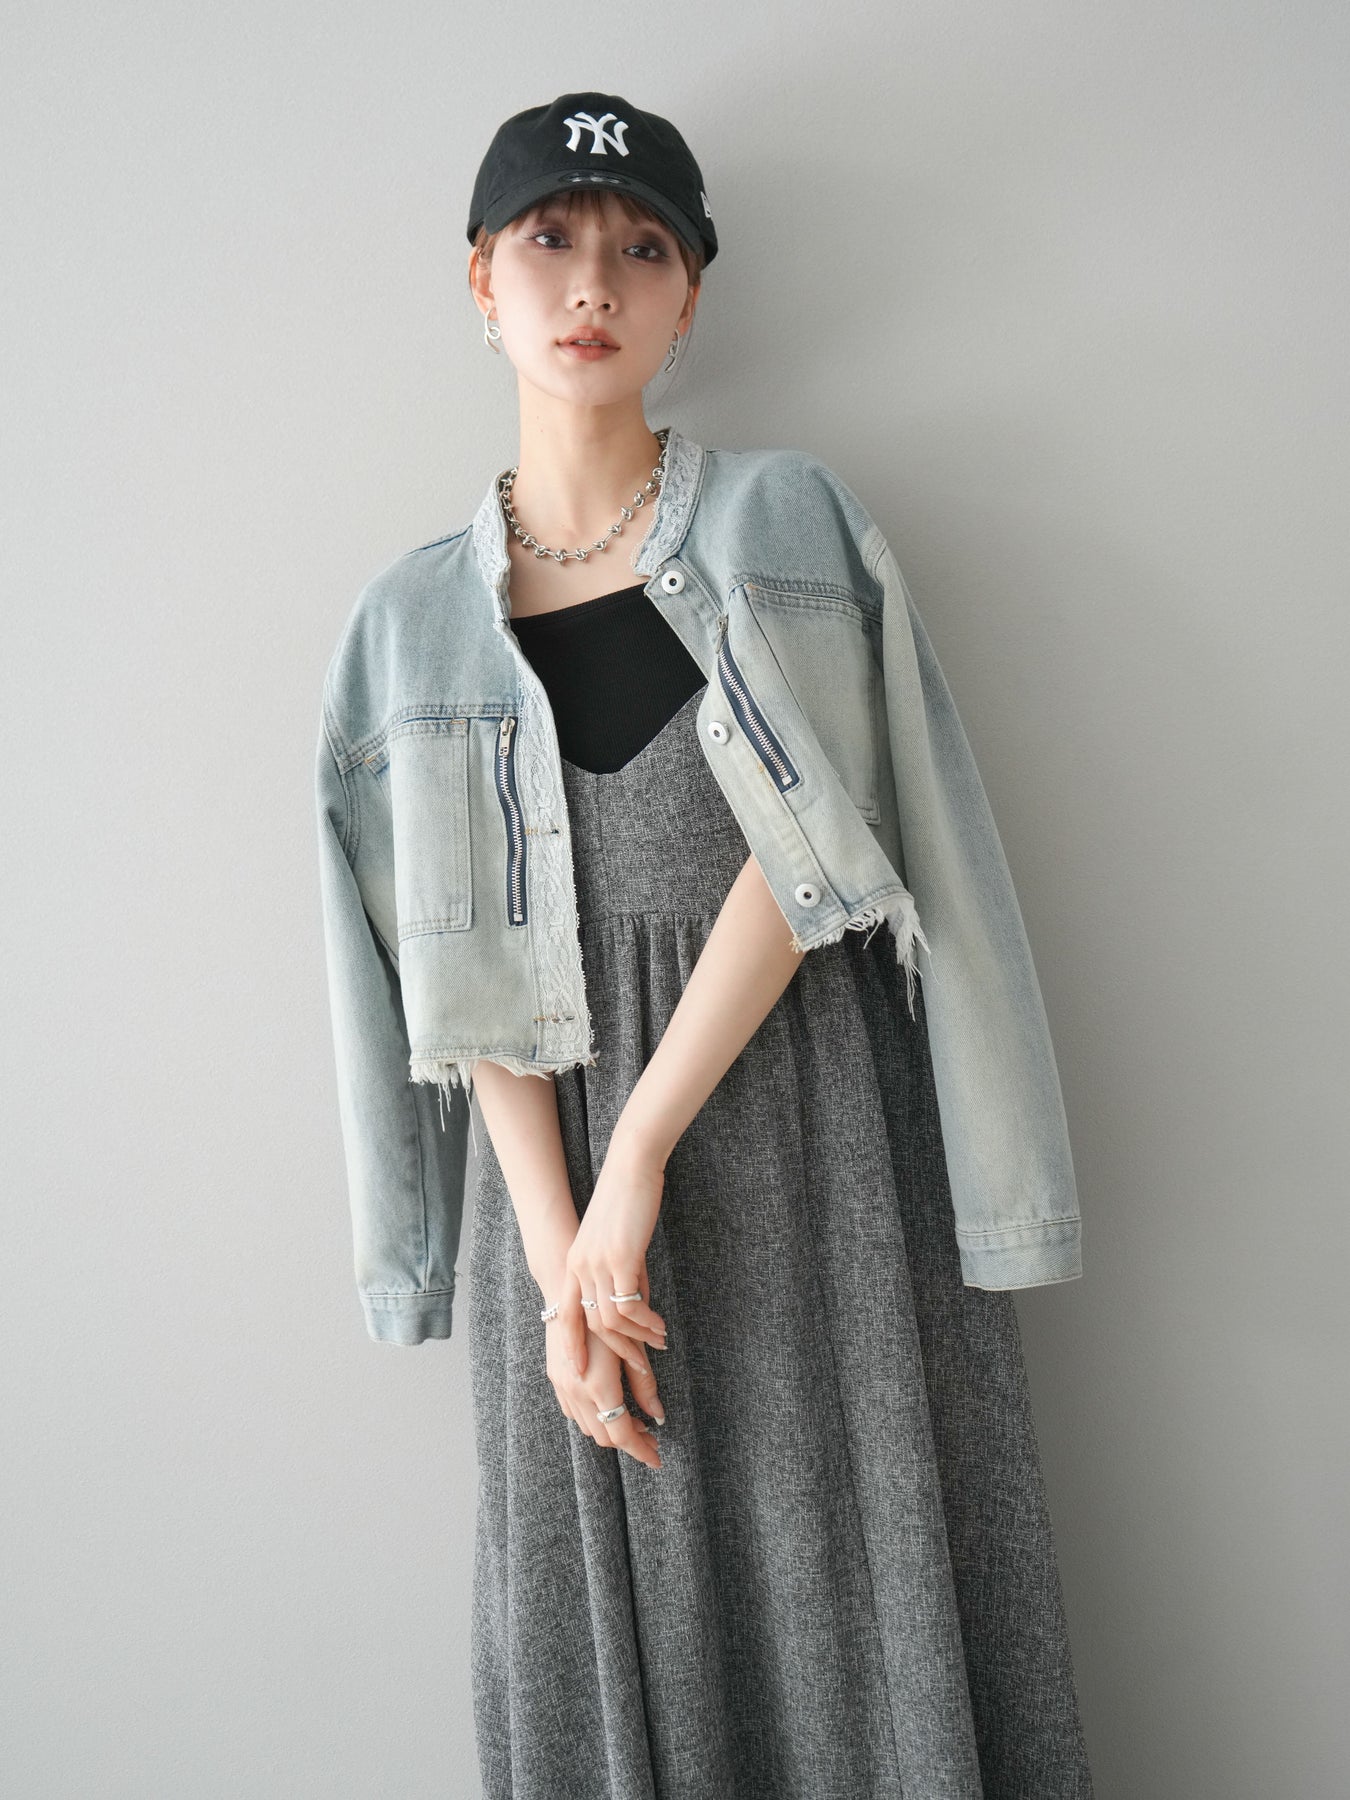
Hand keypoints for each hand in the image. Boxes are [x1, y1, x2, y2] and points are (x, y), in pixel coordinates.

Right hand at [545, 1324, 662, 1470]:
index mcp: (598, 1387)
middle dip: (629, 1442)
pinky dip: (593, 1418)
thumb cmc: (606, 1314)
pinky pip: (574, 1412)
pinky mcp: (555, 1378)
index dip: (641, 1450)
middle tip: (651, 1440)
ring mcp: (562, 1386)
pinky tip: (609, 1407)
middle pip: (604, 1435)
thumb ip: (644, 1384)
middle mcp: (577, 1391)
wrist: (566, 1291)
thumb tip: (658, 1416)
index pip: (622, 1434)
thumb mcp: (632, 1347)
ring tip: (634, 1422)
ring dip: (610, 1430)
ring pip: (587, 1426)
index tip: (657, 1459)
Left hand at [565, 1128, 669, 1352]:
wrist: (632, 1167)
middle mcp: (579, 1266)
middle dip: (616, 1353)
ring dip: (636, 1339)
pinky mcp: (620, 1259)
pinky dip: (646, 1323)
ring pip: (610, 1321)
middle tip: (640, 1370)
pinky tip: (660, 1327)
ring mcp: (597, 1264)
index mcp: (574, 1262)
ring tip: (659, 1344)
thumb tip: (637, 1306)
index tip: (579, 1372)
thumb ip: (622, 1275)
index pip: (564, 1313)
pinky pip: (628, 1305)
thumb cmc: (627, 1201)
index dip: (571, 1344)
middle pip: (589, 1325)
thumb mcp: (618, 1243)